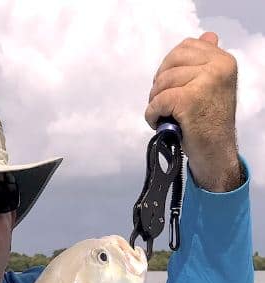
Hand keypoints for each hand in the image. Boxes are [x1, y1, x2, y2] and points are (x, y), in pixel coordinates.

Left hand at [146, 32, 242, 191]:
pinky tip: (160, 123)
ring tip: (166, 114)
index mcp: (223, 60)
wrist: (215, 151)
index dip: (169, 67)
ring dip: (155, 102)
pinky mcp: (189, 99)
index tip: (173, 85)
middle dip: (160, 84)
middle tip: (166, 103)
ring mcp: (205, 82)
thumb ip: (206, 61)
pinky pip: (157, 101)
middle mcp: (218, 67)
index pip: (184, 48)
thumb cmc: (208, 120)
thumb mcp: (212, 84)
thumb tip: (207, 37)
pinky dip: (152, 115)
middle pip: (169, 63)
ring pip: (161, 83)